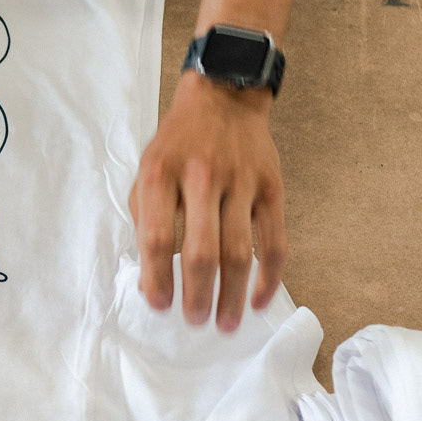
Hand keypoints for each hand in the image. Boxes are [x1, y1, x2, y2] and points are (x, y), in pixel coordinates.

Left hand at [128, 71, 286, 331]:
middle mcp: (201, 177)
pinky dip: (270, 276)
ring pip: (240, 252)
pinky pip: (275, 240)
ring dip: (233, 295)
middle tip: (194, 322)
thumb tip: (151, 278)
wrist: (223, 97)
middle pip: (201, 251)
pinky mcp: (271, 187)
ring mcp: (241, 182)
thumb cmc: (177, 144)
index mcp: (160, 174)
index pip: (156, 238)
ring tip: (226, 323)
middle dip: (197, 295)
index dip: (157, 277)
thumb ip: (146, 219)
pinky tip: (261, 300)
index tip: (159, 305)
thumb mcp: (147, 171)